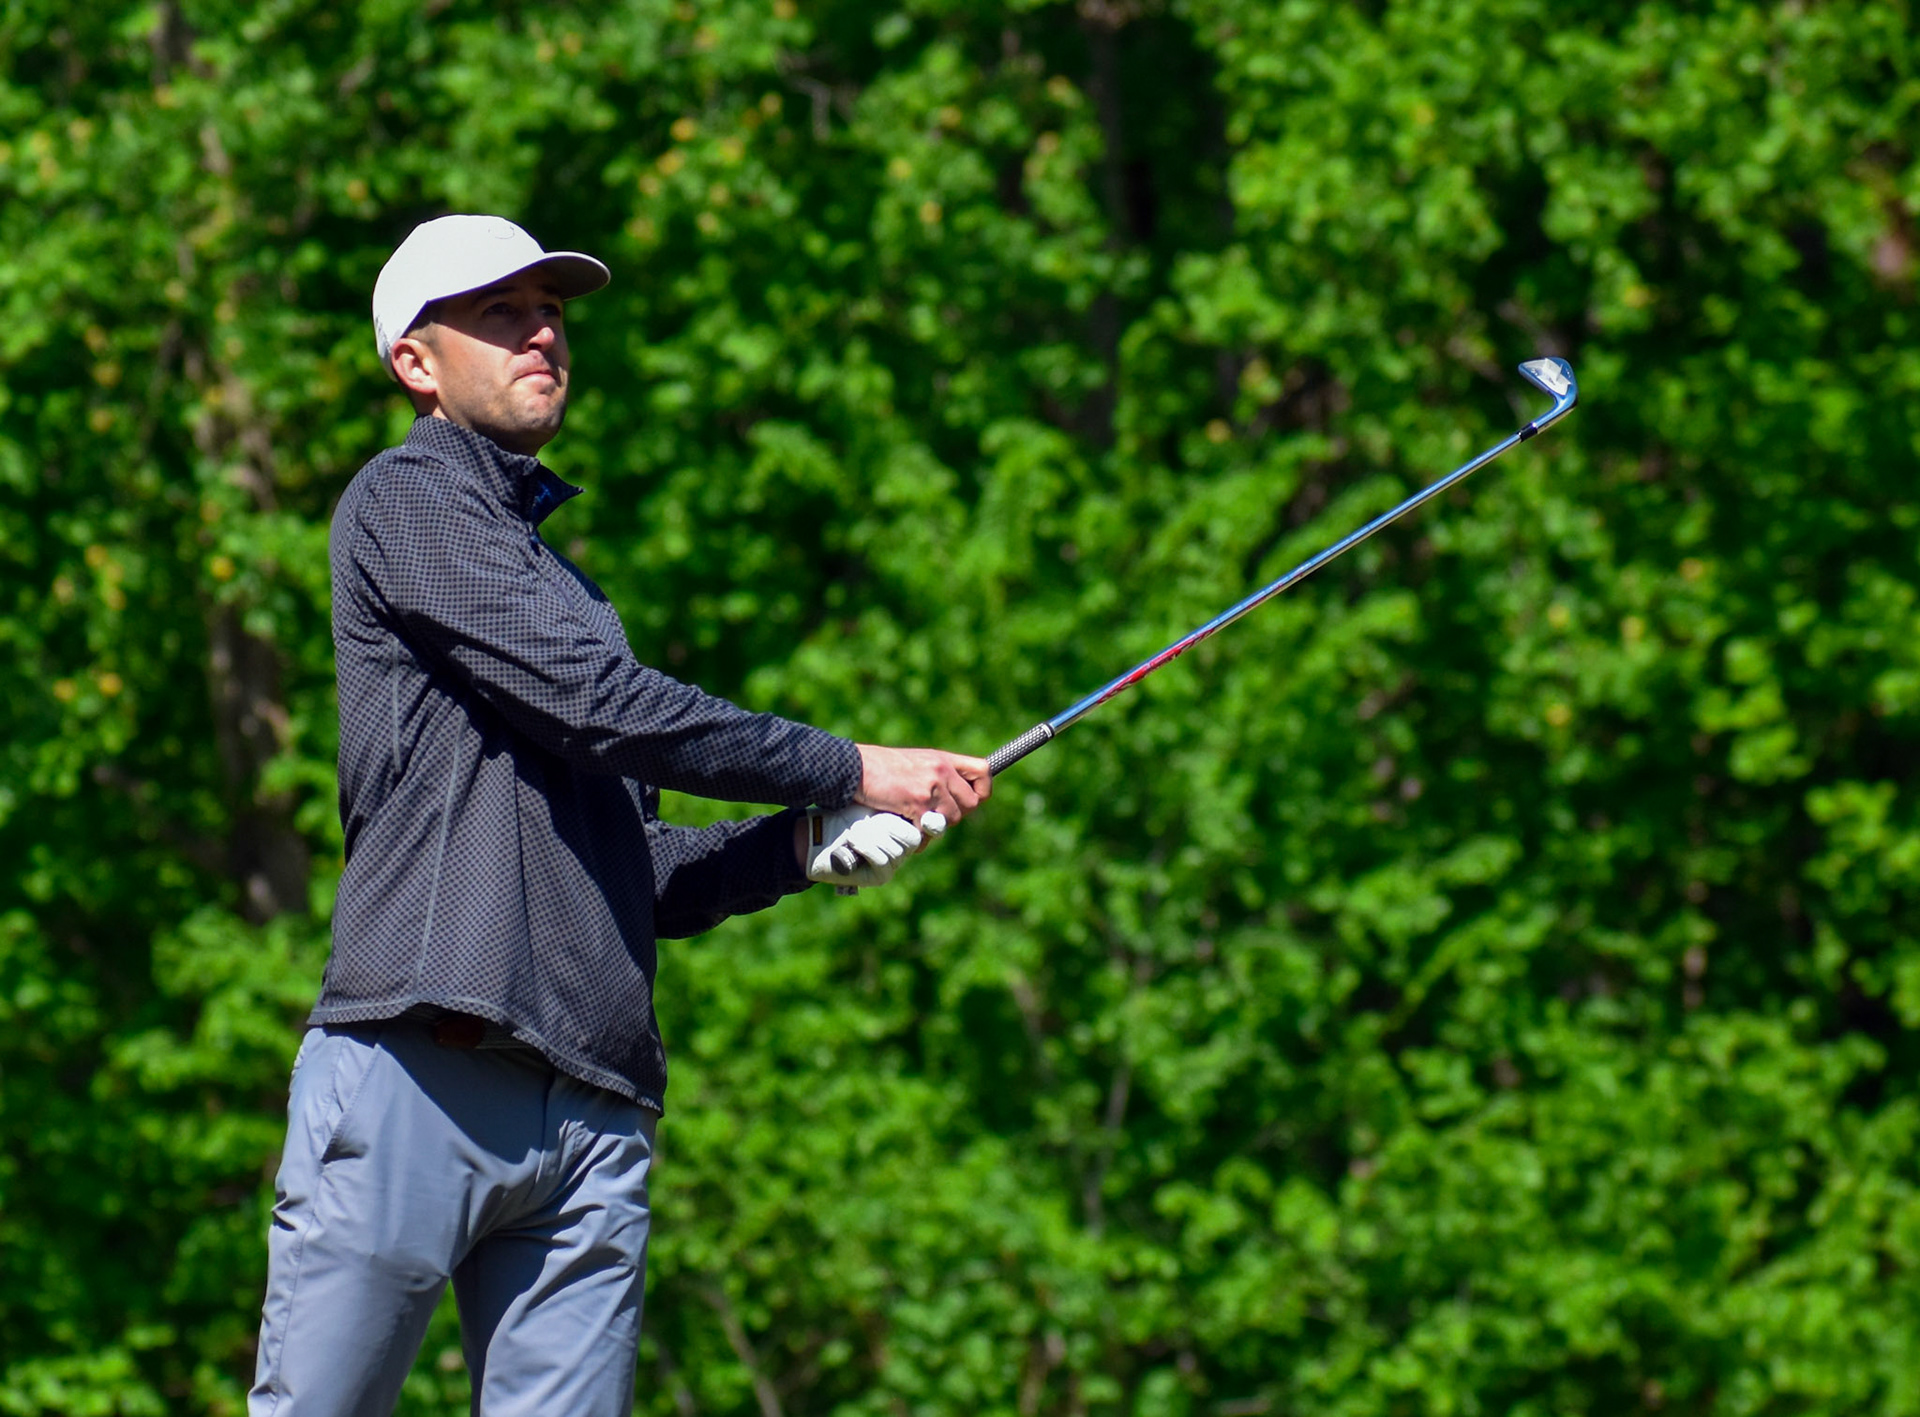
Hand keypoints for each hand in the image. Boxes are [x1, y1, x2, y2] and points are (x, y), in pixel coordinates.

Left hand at [803, 807, 925, 887]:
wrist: (818, 835)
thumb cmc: (843, 816)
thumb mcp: (872, 804)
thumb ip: (896, 804)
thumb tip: (920, 800)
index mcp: (906, 825)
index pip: (930, 828)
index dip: (926, 824)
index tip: (916, 815)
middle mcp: (903, 847)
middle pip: (912, 839)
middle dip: (887, 826)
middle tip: (864, 822)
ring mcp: (893, 863)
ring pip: (896, 851)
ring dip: (871, 837)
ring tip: (854, 832)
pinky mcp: (880, 877)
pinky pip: (883, 861)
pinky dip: (867, 848)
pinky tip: (852, 842)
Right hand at [855, 745, 990, 822]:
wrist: (853, 768)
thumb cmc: (880, 768)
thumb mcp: (916, 762)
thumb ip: (937, 776)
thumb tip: (953, 801)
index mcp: (943, 759)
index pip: (983, 772)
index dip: (981, 791)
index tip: (969, 801)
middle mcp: (941, 771)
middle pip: (970, 804)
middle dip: (954, 815)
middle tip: (933, 816)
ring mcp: (931, 787)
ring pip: (950, 820)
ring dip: (934, 827)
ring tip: (914, 821)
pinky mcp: (917, 803)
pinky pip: (928, 830)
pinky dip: (917, 837)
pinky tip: (904, 827)